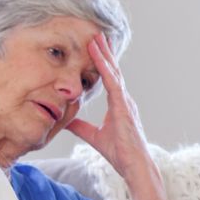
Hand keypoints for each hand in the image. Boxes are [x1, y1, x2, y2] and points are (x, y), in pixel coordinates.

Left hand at [66, 33, 150, 178]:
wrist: (134, 165)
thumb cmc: (120, 153)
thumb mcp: (94, 137)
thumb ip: (81, 127)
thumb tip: (65, 120)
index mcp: (119, 105)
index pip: (109, 78)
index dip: (101, 62)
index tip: (94, 47)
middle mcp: (124, 99)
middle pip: (113, 70)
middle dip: (104, 52)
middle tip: (95, 34)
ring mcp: (125, 101)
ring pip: (113, 72)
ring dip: (104, 54)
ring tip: (96, 38)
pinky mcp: (123, 106)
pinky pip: (113, 82)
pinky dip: (104, 67)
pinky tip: (98, 55)